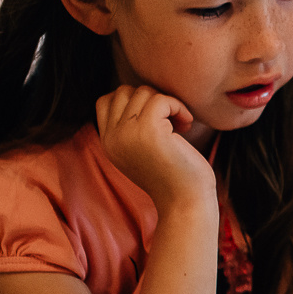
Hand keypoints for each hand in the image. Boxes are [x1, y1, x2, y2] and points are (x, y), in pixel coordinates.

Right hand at [95, 86, 214, 213]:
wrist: (185, 202)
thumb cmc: (173, 175)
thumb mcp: (142, 150)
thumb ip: (131, 126)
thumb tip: (139, 91)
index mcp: (108, 143)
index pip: (106, 100)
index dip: (132, 100)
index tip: (155, 118)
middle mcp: (112, 138)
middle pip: (124, 91)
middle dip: (151, 99)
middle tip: (170, 119)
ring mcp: (127, 133)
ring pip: (143, 92)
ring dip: (168, 103)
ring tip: (180, 124)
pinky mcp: (148, 130)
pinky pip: (161, 99)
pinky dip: (178, 106)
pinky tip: (186, 125)